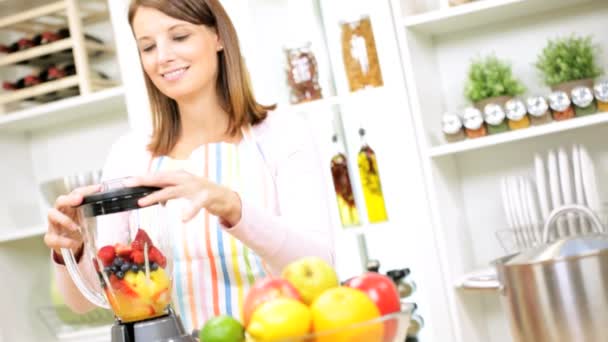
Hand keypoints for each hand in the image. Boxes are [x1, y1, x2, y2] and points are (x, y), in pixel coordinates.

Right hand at [45, 184, 101, 255]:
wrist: (67, 244)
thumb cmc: (77, 227)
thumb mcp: (86, 219)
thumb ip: (96, 212)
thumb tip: (115, 206)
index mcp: (70, 206)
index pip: (76, 194)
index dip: (86, 190)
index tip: (98, 188)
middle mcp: (60, 212)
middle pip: (60, 200)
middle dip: (69, 199)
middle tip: (79, 199)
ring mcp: (53, 224)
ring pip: (52, 215)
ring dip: (64, 220)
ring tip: (76, 227)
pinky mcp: (50, 238)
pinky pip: (52, 238)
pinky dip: (64, 241)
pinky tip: (74, 243)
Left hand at [124, 170, 241, 223]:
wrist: (225, 197)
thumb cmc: (202, 193)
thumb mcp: (183, 190)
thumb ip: (169, 192)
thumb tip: (154, 199)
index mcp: (179, 176)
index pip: (158, 176)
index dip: (142, 178)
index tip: (126, 181)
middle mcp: (185, 178)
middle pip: (161, 179)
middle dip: (144, 181)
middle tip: (128, 184)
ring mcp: (195, 187)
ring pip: (172, 191)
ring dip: (156, 196)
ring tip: (142, 202)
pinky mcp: (206, 196)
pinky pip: (196, 205)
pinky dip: (189, 211)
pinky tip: (183, 218)